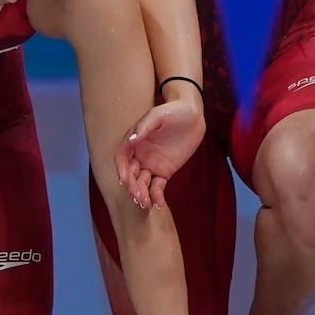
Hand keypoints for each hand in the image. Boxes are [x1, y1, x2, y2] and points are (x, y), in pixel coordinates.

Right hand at [115, 93, 204, 209]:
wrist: (193, 114)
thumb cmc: (174, 110)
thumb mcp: (158, 115)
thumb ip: (144, 127)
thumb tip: (131, 140)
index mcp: (135, 141)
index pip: (122, 158)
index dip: (122, 170)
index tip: (125, 180)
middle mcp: (140, 154)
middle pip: (131, 174)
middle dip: (132, 186)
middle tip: (138, 196)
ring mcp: (152, 164)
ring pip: (142, 182)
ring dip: (142, 193)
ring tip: (146, 203)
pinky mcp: (165, 171)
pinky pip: (157, 186)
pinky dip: (156, 195)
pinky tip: (158, 203)